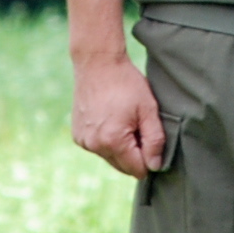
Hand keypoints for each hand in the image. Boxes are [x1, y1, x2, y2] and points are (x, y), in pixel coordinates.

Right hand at [70, 53, 166, 178]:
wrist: (97, 63)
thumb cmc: (126, 83)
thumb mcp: (148, 109)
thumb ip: (155, 141)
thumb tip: (154, 166)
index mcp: (113, 141)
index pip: (137, 169)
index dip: (149, 157)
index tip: (149, 137)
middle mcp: (94, 145)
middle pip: (122, 167)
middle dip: (134, 153)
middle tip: (137, 125)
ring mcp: (83, 141)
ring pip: (110, 157)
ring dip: (120, 147)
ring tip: (122, 119)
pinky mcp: (78, 135)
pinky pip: (98, 148)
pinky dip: (106, 140)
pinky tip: (110, 119)